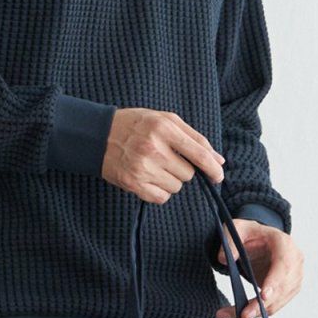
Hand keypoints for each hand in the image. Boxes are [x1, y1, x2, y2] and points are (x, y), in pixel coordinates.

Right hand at [102, 108, 225, 202]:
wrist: (99, 135)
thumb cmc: (137, 125)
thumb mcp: (166, 120)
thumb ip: (194, 138)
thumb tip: (218, 160)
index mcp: (164, 128)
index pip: (198, 153)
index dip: (212, 168)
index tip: (219, 175)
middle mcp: (153, 148)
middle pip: (188, 174)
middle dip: (183, 169)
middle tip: (167, 159)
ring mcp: (142, 168)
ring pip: (176, 187)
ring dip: (171, 180)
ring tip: (155, 166)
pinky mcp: (133, 184)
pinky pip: (162, 197)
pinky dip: (160, 191)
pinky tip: (150, 178)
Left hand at [212, 221, 302, 317]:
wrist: (260, 241)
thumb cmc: (251, 234)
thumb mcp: (237, 230)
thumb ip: (229, 242)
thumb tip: (223, 259)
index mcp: (284, 242)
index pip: (283, 264)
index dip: (275, 281)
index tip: (262, 296)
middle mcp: (294, 260)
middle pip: (282, 287)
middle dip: (263, 304)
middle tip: (243, 315)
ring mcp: (295, 276)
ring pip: (280, 300)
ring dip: (260, 312)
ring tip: (235, 316)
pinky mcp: (290, 289)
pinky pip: (277, 304)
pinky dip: (261, 312)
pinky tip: (242, 314)